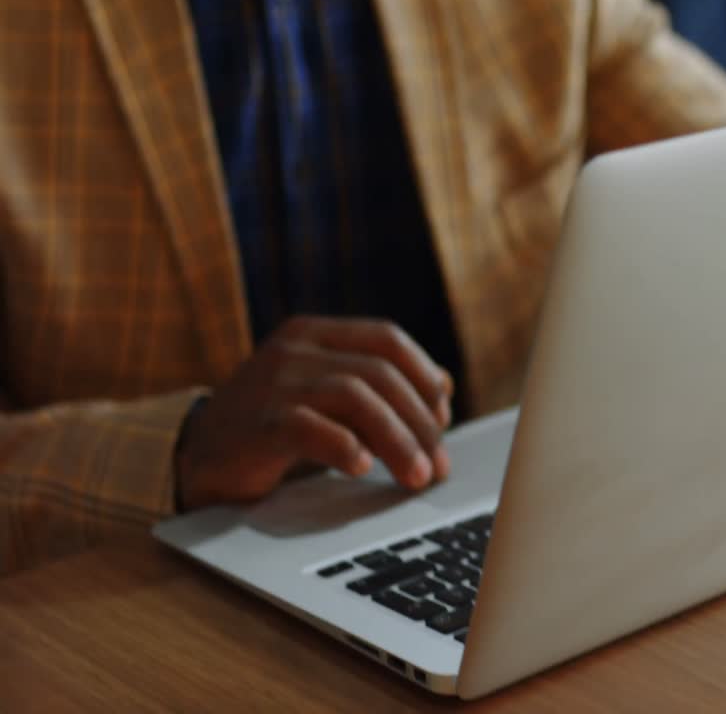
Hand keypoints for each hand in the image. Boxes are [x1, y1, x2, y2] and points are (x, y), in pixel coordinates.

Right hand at [175, 317, 454, 509]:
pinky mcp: (256, 424)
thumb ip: (374, 390)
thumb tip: (443, 393)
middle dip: (419, 422)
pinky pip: (309, 428)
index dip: (423, 375)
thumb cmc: (273, 428)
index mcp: (315, 334)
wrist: (198, 457)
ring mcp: (273, 383)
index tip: (444, 417)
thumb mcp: (326, 398)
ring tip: (416, 476)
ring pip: (354, 396)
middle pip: (379, 373)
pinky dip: (344, 447)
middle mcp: (295, 350)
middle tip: (438, 466)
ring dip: (396, 440)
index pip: (386, 338)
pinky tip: (363, 469)